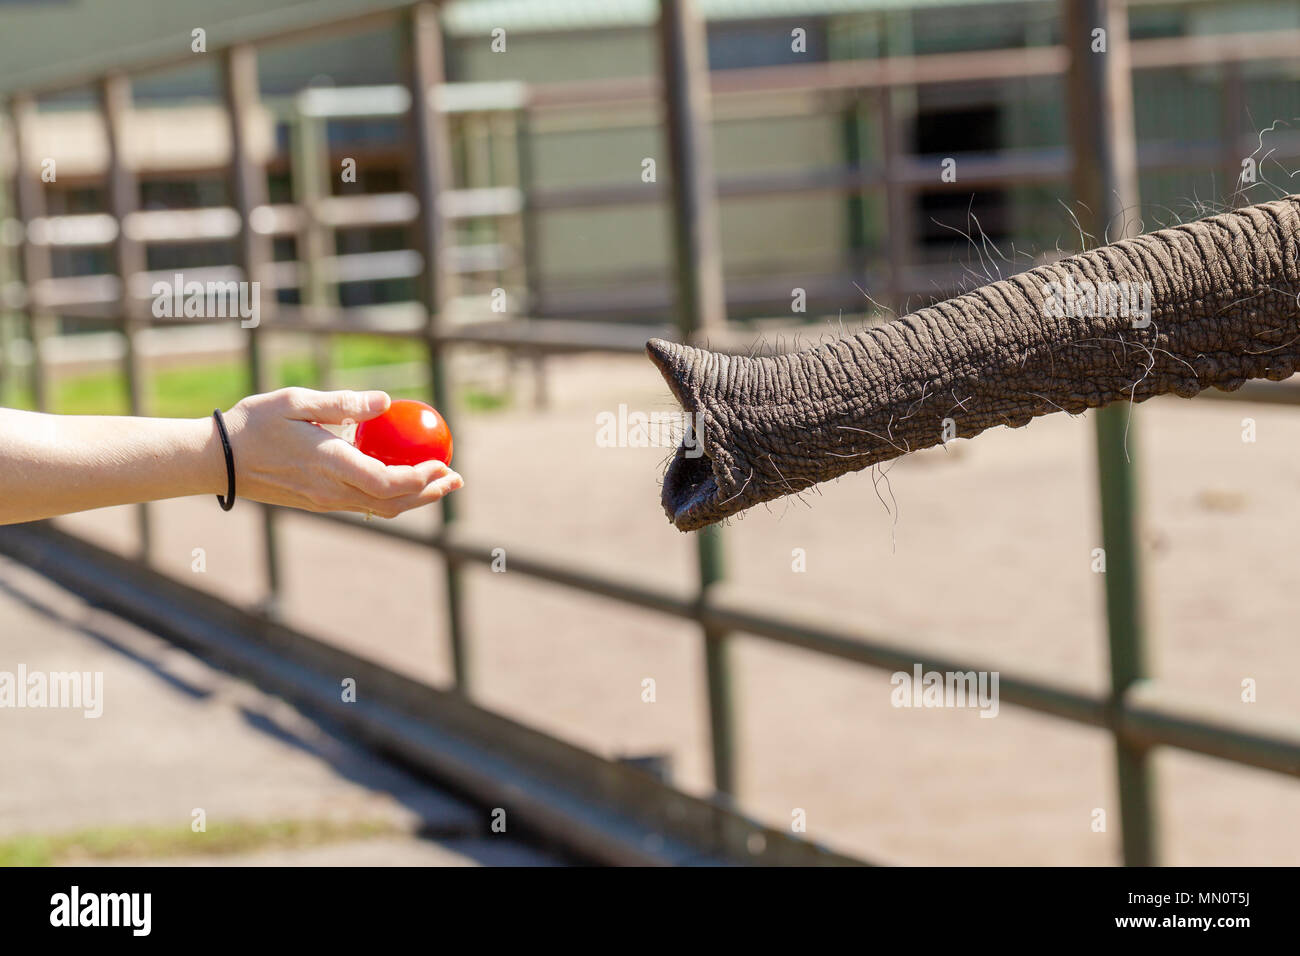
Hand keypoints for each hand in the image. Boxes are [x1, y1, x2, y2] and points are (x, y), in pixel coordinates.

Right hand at [219, 388, 462, 516]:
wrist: (215, 460)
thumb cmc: (254, 423)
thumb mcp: (297, 401)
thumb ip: (344, 403)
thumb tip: (386, 402)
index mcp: (331, 464)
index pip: (389, 484)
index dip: (423, 479)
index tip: (444, 464)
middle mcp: (331, 490)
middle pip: (394, 503)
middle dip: (430, 493)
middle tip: (456, 478)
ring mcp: (324, 500)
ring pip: (381, 508)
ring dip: (415, 499)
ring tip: (440, 483)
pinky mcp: (317, 502)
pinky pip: (364, 504)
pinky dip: (391, 497)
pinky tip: (401, 481)